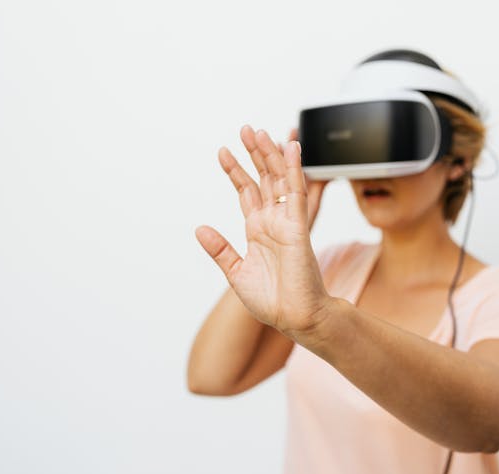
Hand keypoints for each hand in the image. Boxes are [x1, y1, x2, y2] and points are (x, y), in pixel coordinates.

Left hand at [194, 125, 331, 341]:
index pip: (246, 193)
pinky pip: (296, 193)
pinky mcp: (298, 227)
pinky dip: (294, 170)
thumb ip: (220, 249)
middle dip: (254, 154)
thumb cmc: (272, 301)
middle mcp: (273, 222)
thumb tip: (200, 228)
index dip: (235, 172)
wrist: (295, 318)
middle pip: (263, 179)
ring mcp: (287, 222)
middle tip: (244, 129)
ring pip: (279, 180)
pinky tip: (291, 149)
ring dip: (270, 155)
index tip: (222, 152)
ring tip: (259, 132)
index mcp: (258, 231)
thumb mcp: (236, 272)